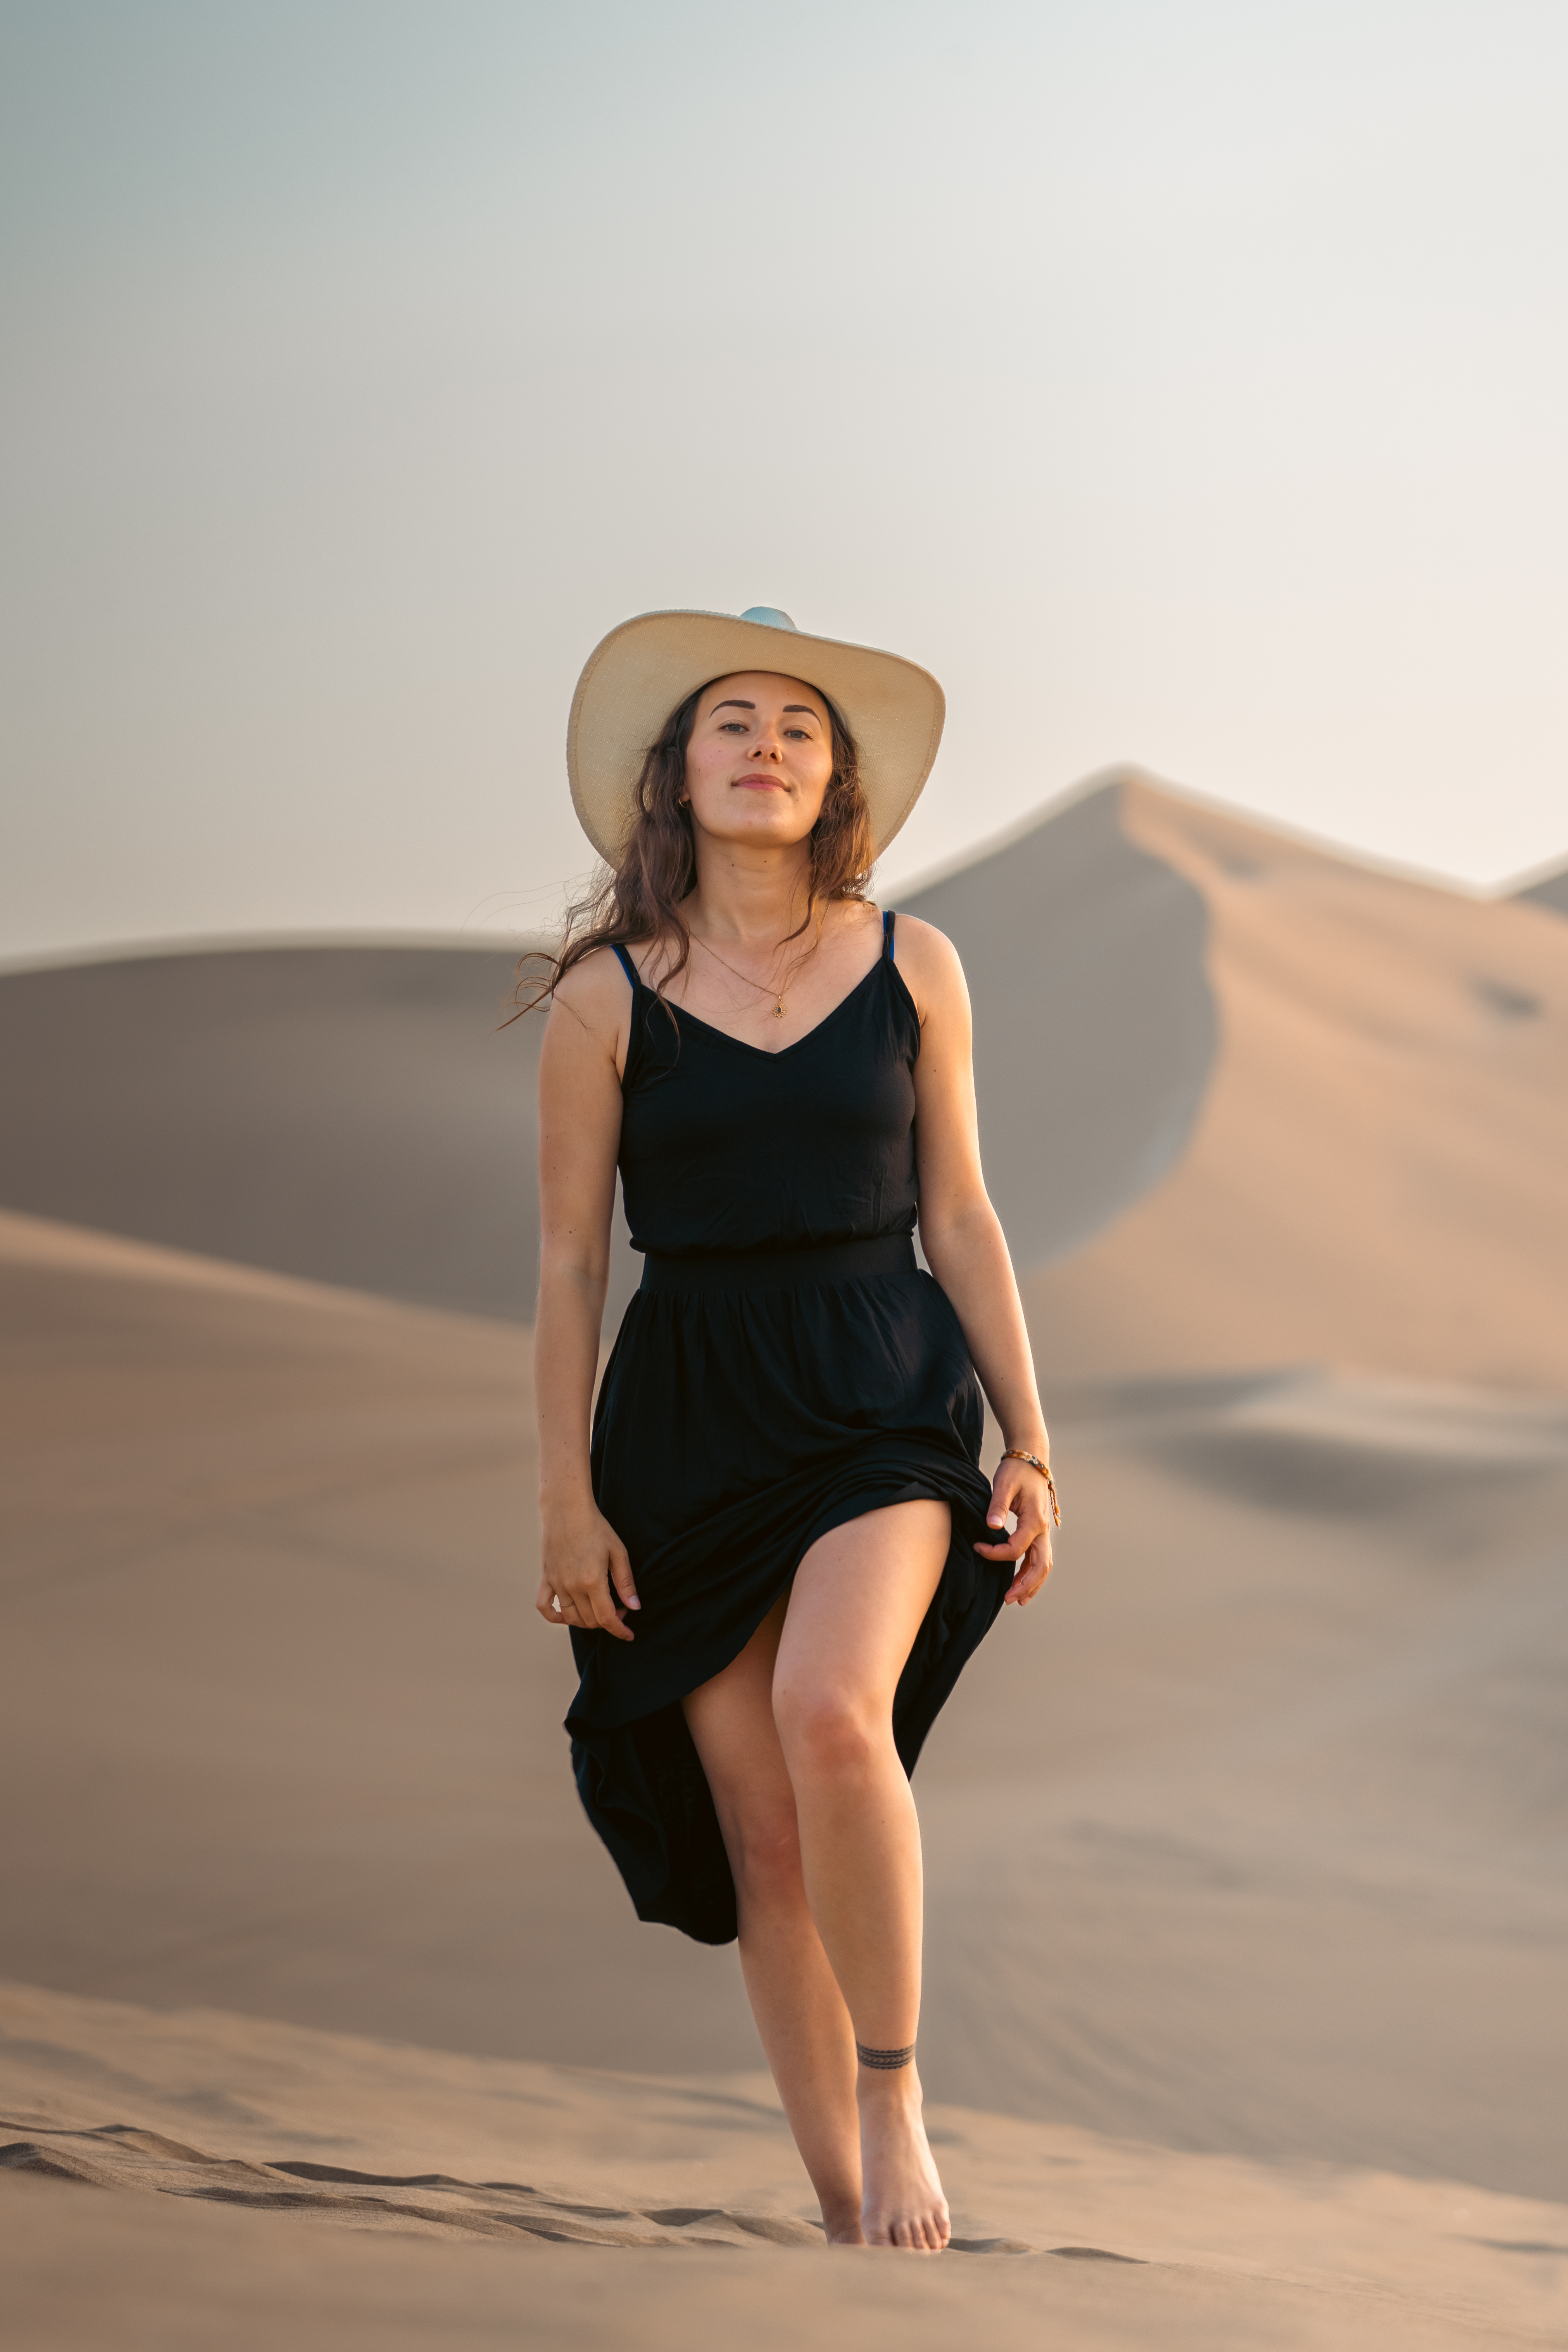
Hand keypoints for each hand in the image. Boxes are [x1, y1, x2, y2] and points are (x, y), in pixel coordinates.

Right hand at [537, 1501, 639, 1639]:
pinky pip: (544, 1606)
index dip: (620, 1630)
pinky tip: (567, 1616)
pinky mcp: (546, 1577)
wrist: (567, 1509)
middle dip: (607, 1622)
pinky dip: (554, 1617)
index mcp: (593, 1581)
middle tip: (619, 1609)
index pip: (606, 1618)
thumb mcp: (618, 1552)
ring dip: (587, 1621)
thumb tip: (635, 1607)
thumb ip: (626, 1582)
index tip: (629, 1634)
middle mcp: (572, 1586)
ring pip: (571, 1617)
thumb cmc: (596, 1527)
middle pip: (590, 1620)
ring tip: (599, 1610)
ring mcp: (557, 1583)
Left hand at [973, 1456, 1054, 1604]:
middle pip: (1040, 1566)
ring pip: (1044, 1565)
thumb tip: (991, 1527)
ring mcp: (1043, 1531)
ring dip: (1032, 1584)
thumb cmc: (1016, 1471)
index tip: (978, 1547)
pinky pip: (1040, 1558)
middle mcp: (1043, 1529)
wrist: (1031, 1459)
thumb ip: (997, 1506)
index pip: (1016, 1549)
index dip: (995, 1554)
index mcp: (1034, 1521)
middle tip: (1008, 1599)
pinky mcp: (1039, 1531)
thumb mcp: (1003, 1484)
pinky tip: (1022, 1582)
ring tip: (1017, 1599)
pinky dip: (1033, 1573)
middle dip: (1025, 1585)